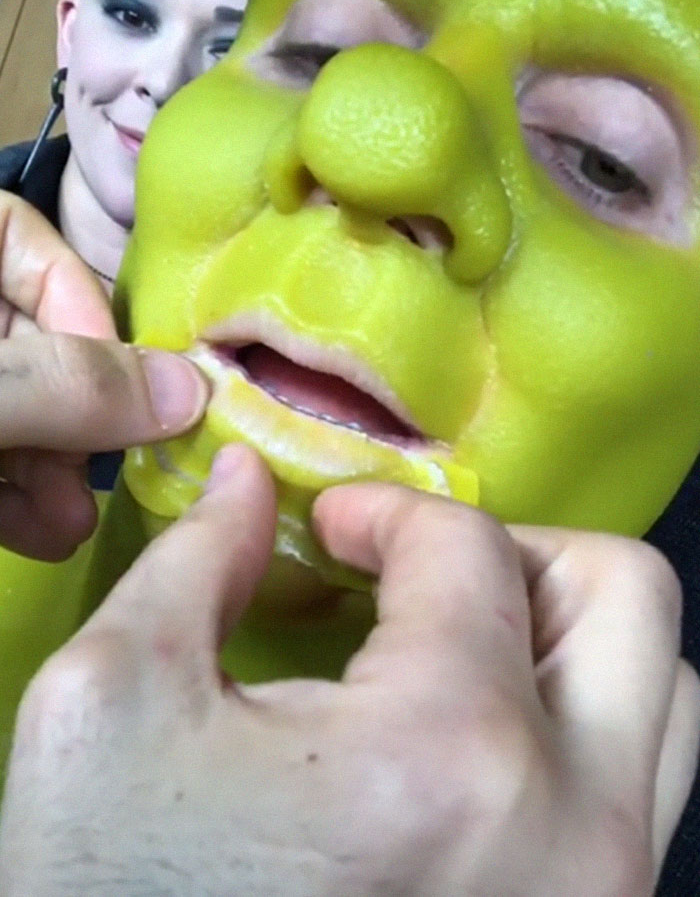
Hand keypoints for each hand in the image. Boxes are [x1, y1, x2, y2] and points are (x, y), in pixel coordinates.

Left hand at [0, 190, 208, 558]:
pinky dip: (12, 496)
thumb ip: (70, 387)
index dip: (72, 299)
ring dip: (50, 470)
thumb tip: (195, 391)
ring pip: (11, 406)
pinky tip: (37, 537)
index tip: (102, 384)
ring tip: (67, 527)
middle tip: (93, 477)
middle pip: (29, 336)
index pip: (18, 233)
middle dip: (71, 416)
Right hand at [1, 446, 695, 895]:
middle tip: (421, 572)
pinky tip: (469, 731)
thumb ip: (196, 564)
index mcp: (442, 753)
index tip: (334, 529)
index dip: (388, 510)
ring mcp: (600, 893)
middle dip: (513, 549)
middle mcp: (565, 826)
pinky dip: (569, 722)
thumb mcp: (110, 709)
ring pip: (657, 688)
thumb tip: (248, 485)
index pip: (472, 547)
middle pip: (623, 592)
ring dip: (559, 632)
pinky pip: (635, 782)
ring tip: (455, 640)